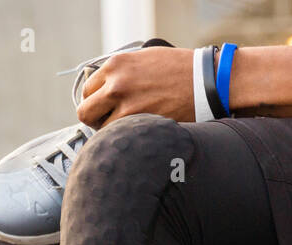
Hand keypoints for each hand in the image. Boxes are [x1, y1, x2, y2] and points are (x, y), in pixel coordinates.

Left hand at [77, 47, 197, 127]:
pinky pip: (120, 139)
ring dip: (111, 132)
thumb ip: (118, 72)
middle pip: (85, 112)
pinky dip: (125, 139)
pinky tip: (137, 134)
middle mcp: (116, 85)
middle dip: (94, 119)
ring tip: (128, 127)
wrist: (207, 81)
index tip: (102, 107)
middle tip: (106, 121)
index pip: (86, 90)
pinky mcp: (140, 124)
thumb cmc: (177, 69)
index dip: (93, 101)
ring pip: (101, 130)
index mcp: (116, 65)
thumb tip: (99, 90)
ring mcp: (127, 106)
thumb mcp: (142, 59)